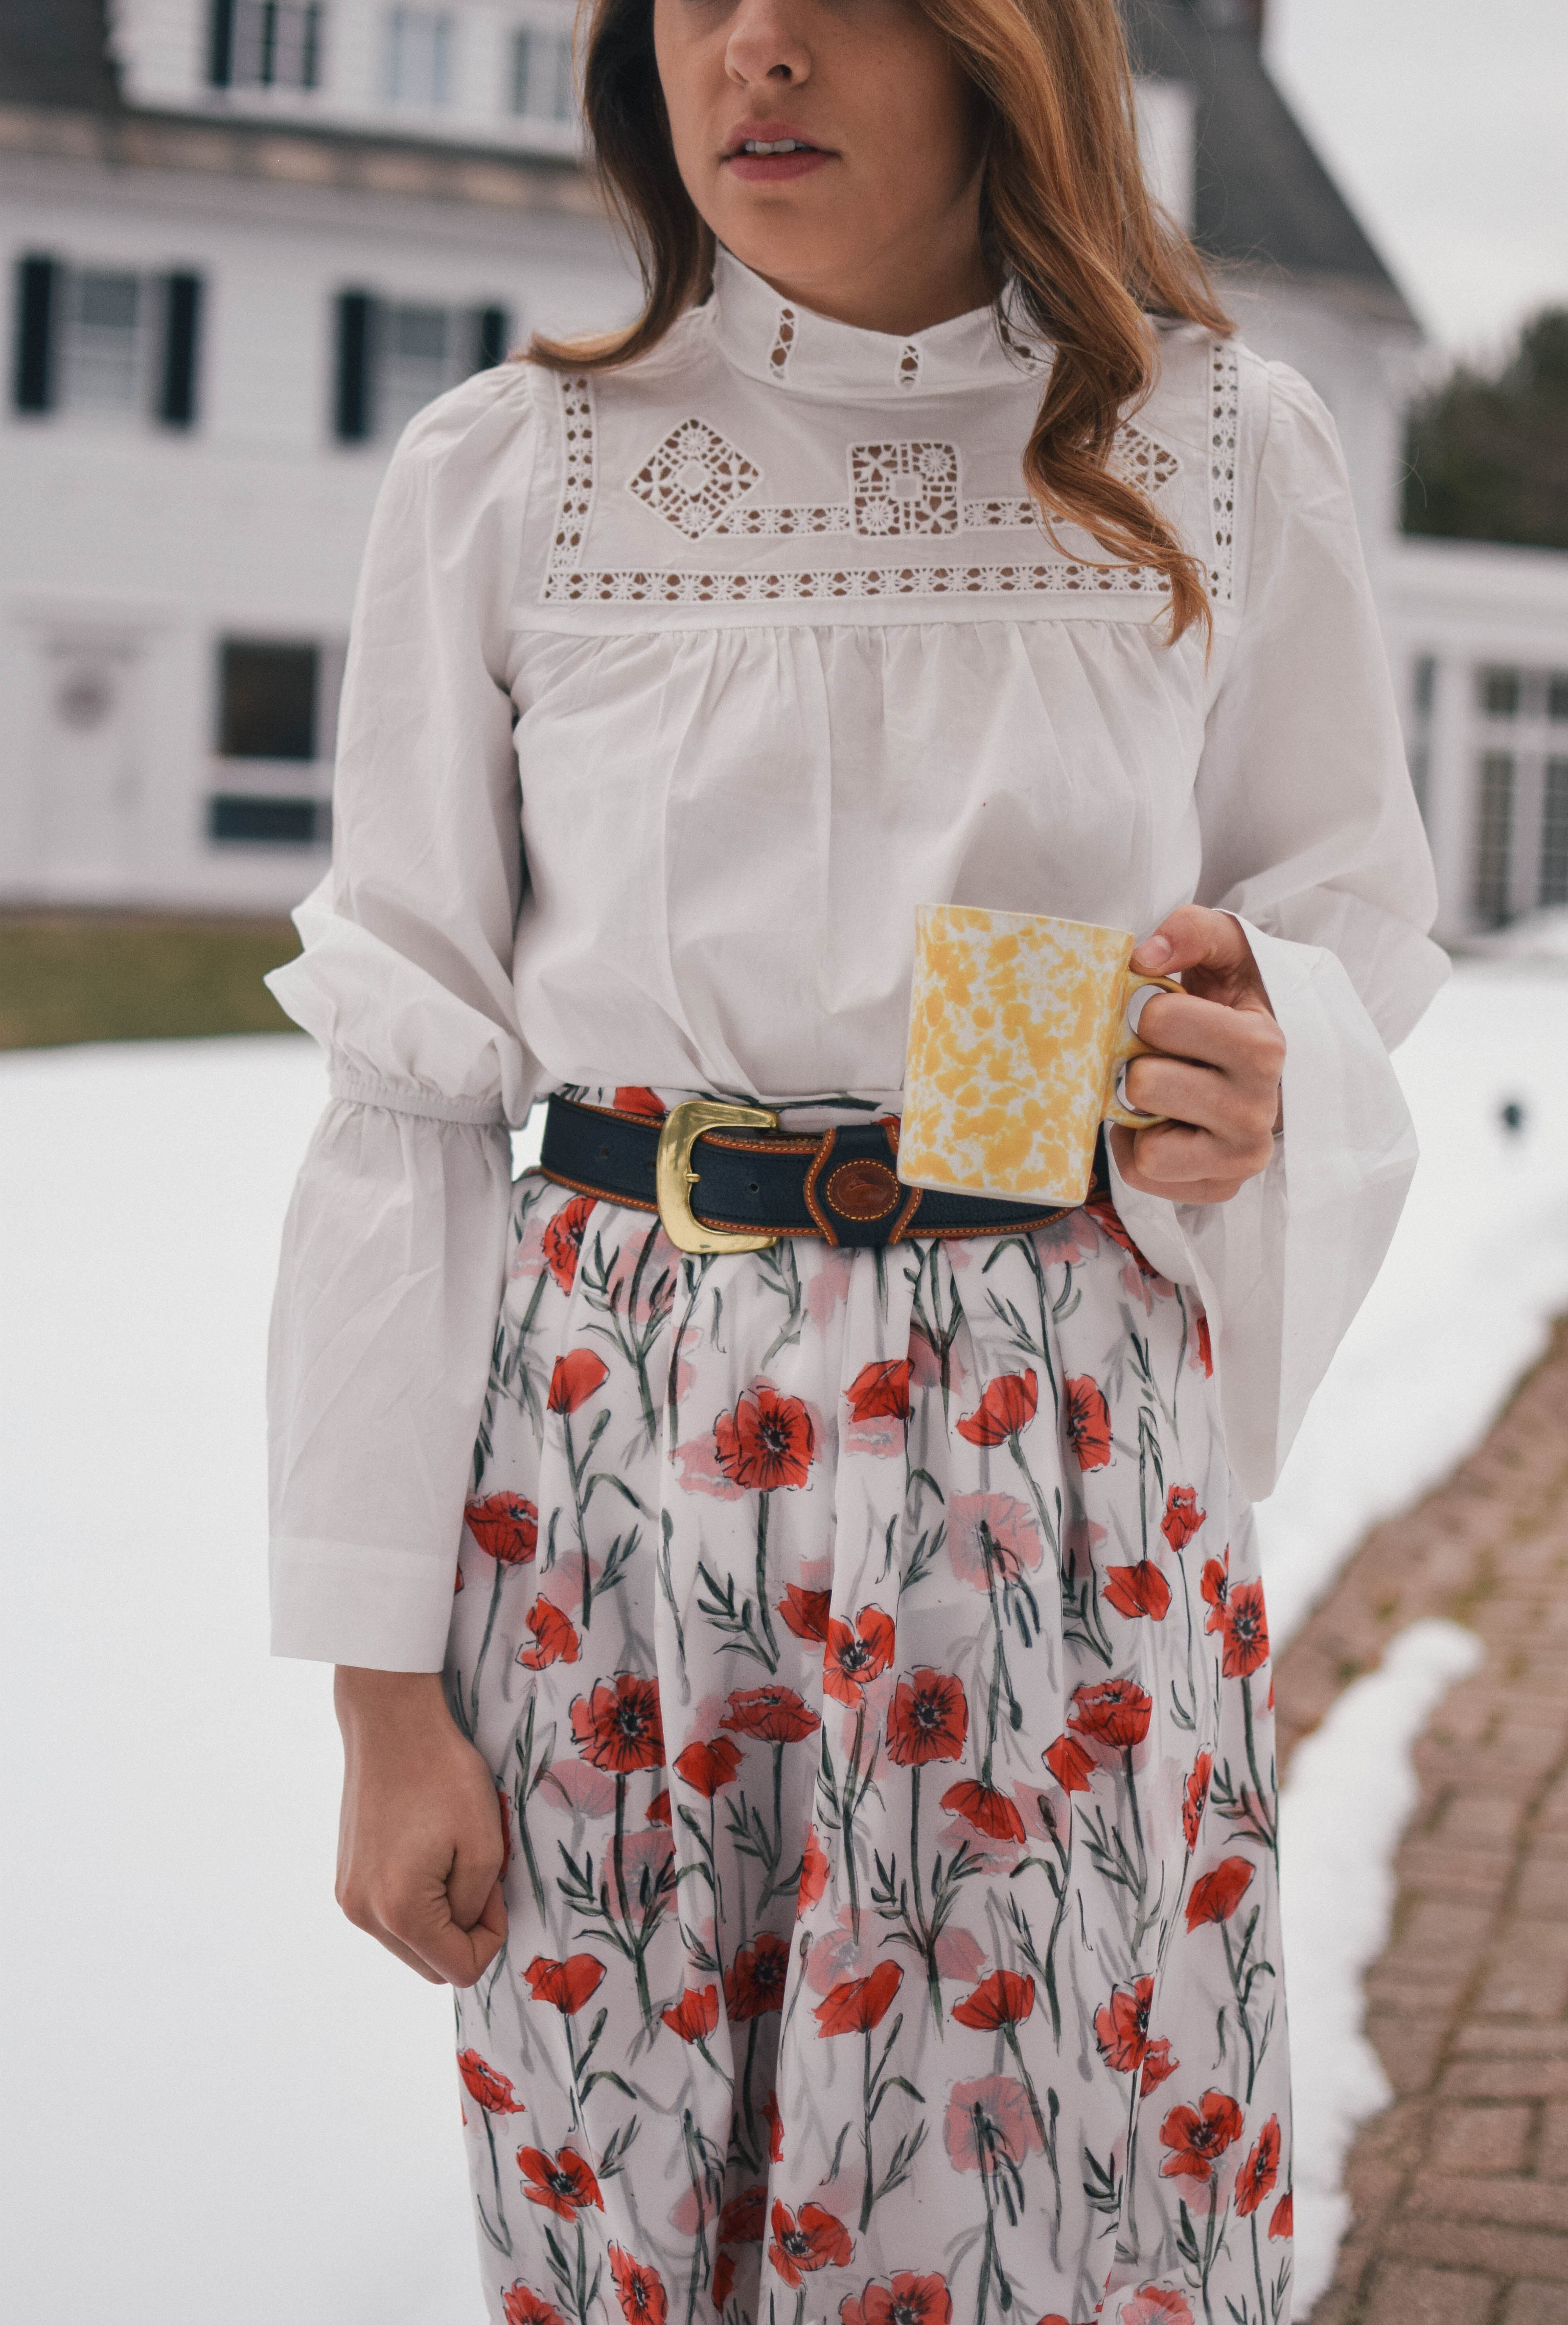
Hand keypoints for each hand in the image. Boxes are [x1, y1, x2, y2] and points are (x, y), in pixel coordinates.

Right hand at [333, 1667, 507, 1985]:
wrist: (391, 1723)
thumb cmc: (444, 1776)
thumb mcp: (484, 1845)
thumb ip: (478, 1907)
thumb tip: (465, 1929)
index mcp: (399, 1912)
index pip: (458, 1969)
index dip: (491, 1936)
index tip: (494, 1889)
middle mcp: (363, 1913)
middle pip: (429, 1964)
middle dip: (464, 1934)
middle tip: (479, 1877)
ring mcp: (348, 1896)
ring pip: (409, 1942)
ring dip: (440, 1918)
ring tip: (451, 1860)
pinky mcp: (345, 1878)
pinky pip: (389, 1915)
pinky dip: (416, 1901)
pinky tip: (425, 1854)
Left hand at [1109, 906, 1284, 1206]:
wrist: (1256, 1058)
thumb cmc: (1234, 999)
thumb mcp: (1224, 948)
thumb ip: (1190, 931)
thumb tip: (1143, 956)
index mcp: (1264, 1044)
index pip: (1160, 1022)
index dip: (1148, 1012)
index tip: (1165, 1013)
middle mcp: (1259, 1108)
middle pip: (1144, 1085)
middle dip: (1137, 1064)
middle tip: (1158, 1056)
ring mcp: (1242, 1156)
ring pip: (1148, 1147)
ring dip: (1138, 1115)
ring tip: (1160, 1092)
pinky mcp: (1220, 1187)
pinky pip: (1145, 1176)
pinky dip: (1138, 1149)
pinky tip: (1161, 1123)